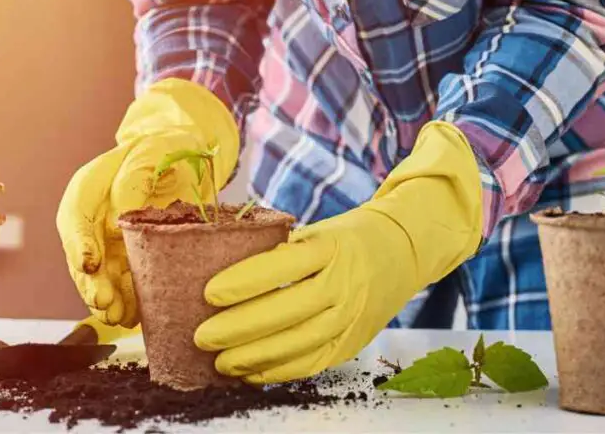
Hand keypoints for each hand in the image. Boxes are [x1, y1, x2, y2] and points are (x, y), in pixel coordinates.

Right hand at [57, 78, 238, 327]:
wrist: (184, 158)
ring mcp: (110, 242)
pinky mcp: (131, 258)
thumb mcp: (151, 152)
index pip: (74, 218)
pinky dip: (129, 301)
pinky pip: (124, 284)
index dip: (79, 244)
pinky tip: (136, 316)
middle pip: (83, 256)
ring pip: (102, 277)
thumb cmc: (163, 149)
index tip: (90, 264)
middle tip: (103, 302)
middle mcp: (93, 220)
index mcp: (88, 189)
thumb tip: (121, 219)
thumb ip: (133, 181)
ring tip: (118, 317)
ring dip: (107, 299)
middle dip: (91, 282)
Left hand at [194, 122, 483, 382]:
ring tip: (220, 361)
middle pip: (287, 311)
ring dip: (254, 356)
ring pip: (298, 343)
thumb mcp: (317, 231)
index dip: (244, 281)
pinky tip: (250, 372)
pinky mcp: (353, 342)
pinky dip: (279, 371)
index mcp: (331, 247)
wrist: (402, 251)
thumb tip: (222, 271)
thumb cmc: (346, 239)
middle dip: (239, 327)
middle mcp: (344, 283)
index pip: (282, 266)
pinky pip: (313, 363)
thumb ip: (280, 252)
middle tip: (202, 335)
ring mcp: (351, 316)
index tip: (209, 292)